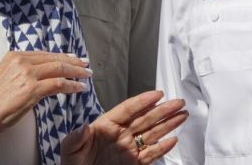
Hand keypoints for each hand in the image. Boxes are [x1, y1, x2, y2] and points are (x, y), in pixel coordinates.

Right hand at [0, 51, 91, 139]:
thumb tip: (43, 76)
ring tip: (86, 75)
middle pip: (54, 58)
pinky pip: (58, 84)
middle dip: (73, 61)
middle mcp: (21, 61)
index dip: (61, 56)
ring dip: (76, 72)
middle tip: (85, 64)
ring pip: (59, 68)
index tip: (72, 58)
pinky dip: (71, 85)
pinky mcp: (32, 88)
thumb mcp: (8, 77)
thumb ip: (24, 73)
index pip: (44, 54)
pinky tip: (79, 88)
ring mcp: (27, 74)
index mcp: (14, 56)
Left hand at [60, 90, 186, 164]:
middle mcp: (120, 135)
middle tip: (178, 102)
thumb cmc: (73, 164)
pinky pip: (151, 154)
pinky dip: (163, 148)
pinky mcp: (134, 163)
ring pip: (152, 133)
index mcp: (105, 126)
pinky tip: (173, 140)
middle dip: (163, 110)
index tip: (157, 94)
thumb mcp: (69, 149)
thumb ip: (76, 138)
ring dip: (168, 124)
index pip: (127, 110)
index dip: (143, 101)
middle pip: (145, 119)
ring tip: (182, 115)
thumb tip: (84, 128)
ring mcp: (129, 148)